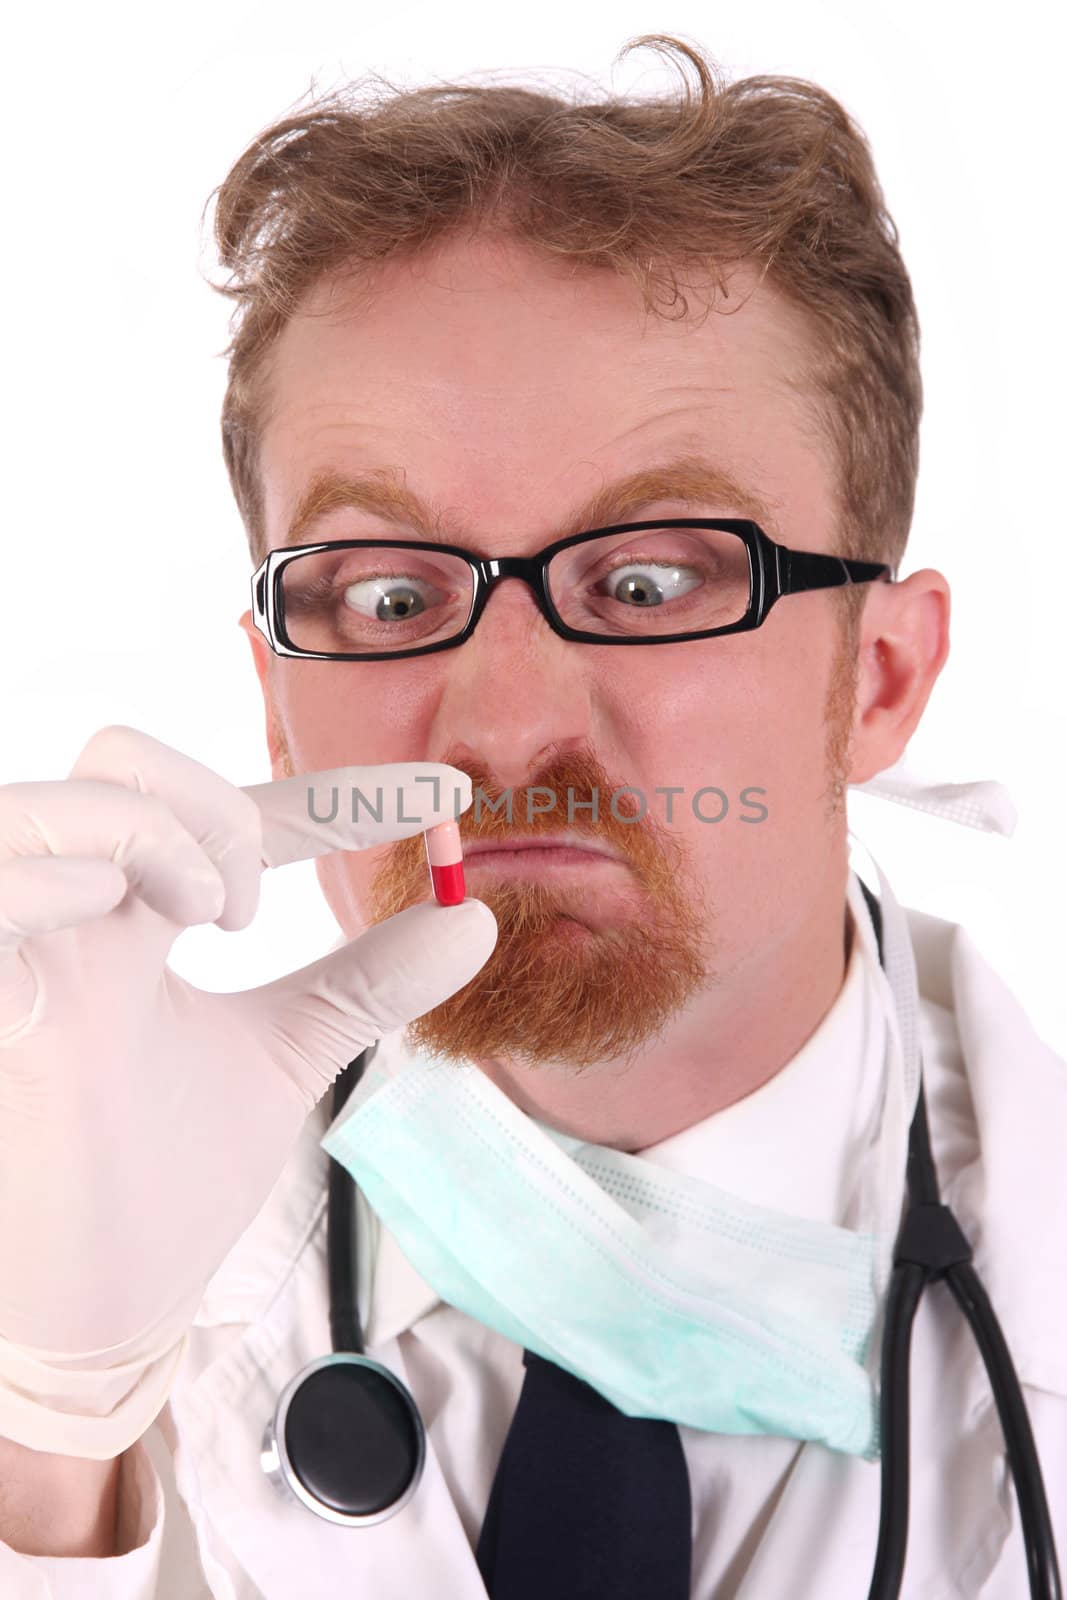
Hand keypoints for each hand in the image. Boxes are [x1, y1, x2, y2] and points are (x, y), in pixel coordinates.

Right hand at [0, 726, 495, 1407]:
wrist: (95, 1313)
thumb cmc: (165, 1181)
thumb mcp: (284, 1057)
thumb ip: (364, 983)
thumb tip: (475, 921)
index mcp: (135, 919)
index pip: (233, 813)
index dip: (343, 793)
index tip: (448, 799)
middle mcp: (71, 913)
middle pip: (121, 756)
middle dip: (218, 811)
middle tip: (255, 917)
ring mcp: (20, 949)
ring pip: (65, 802)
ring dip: (158, 840)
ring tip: (209, 929)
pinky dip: (54, 875)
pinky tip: (111, 917)